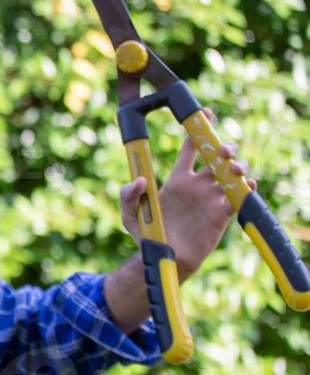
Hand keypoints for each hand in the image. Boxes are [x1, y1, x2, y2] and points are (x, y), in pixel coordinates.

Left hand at [118, 122, 255, 278]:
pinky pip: (239, 197)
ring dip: (237, 166)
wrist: (166, 259)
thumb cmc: (147, 236)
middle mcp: (197, 186)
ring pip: (231, 174)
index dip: (197, 131)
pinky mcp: (223, 214)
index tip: (205, 115)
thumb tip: (139, 179)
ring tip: (235, 168)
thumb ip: (128, 195)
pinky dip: (246, 188)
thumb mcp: (129, 215)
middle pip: (216, 158)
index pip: (189, 149)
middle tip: (223, 150)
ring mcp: (212, 199)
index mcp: (176, 180)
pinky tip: (245, 184)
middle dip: (224, 147)